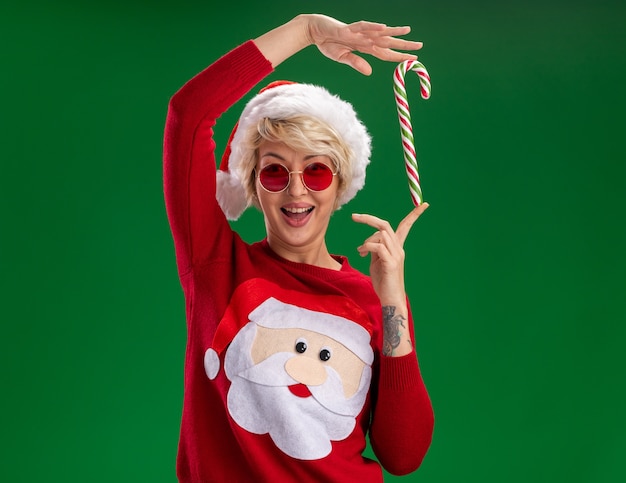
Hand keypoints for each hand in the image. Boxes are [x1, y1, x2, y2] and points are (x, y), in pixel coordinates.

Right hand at [305, 14, 422, 74]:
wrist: (315, 32)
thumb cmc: (329, 44)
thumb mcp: (343, 58)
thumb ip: (356, 63)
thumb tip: (370, 72)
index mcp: (365, 47)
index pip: (385, 53)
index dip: (398, 56)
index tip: (412, 59)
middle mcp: (365, 39)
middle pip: (387, 42)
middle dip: (403, 44)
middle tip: (419, 46)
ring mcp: (358, 33)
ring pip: (379, 32)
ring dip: (393, 32)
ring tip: (407, 31)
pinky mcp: (348, 29)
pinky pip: (362, 27)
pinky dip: (373, 27)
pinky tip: (384, 28)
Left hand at [352, 203, 428, 303]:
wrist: (390, 300)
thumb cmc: (383, 282)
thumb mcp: (377, 262)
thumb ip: (375, 250)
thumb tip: (368, 242)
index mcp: (397, 248)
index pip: (406, 226)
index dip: (414, 215)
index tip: (425, 204)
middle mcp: (399, 249)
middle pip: (385, 225)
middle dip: (369, 218)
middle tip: (354, 216)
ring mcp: (396, 255)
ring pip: (380, 234)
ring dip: (366, 240)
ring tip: (360, 252)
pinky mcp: (391, 263)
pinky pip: (378, 247)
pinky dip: (367, 247)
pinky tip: (362, 254)